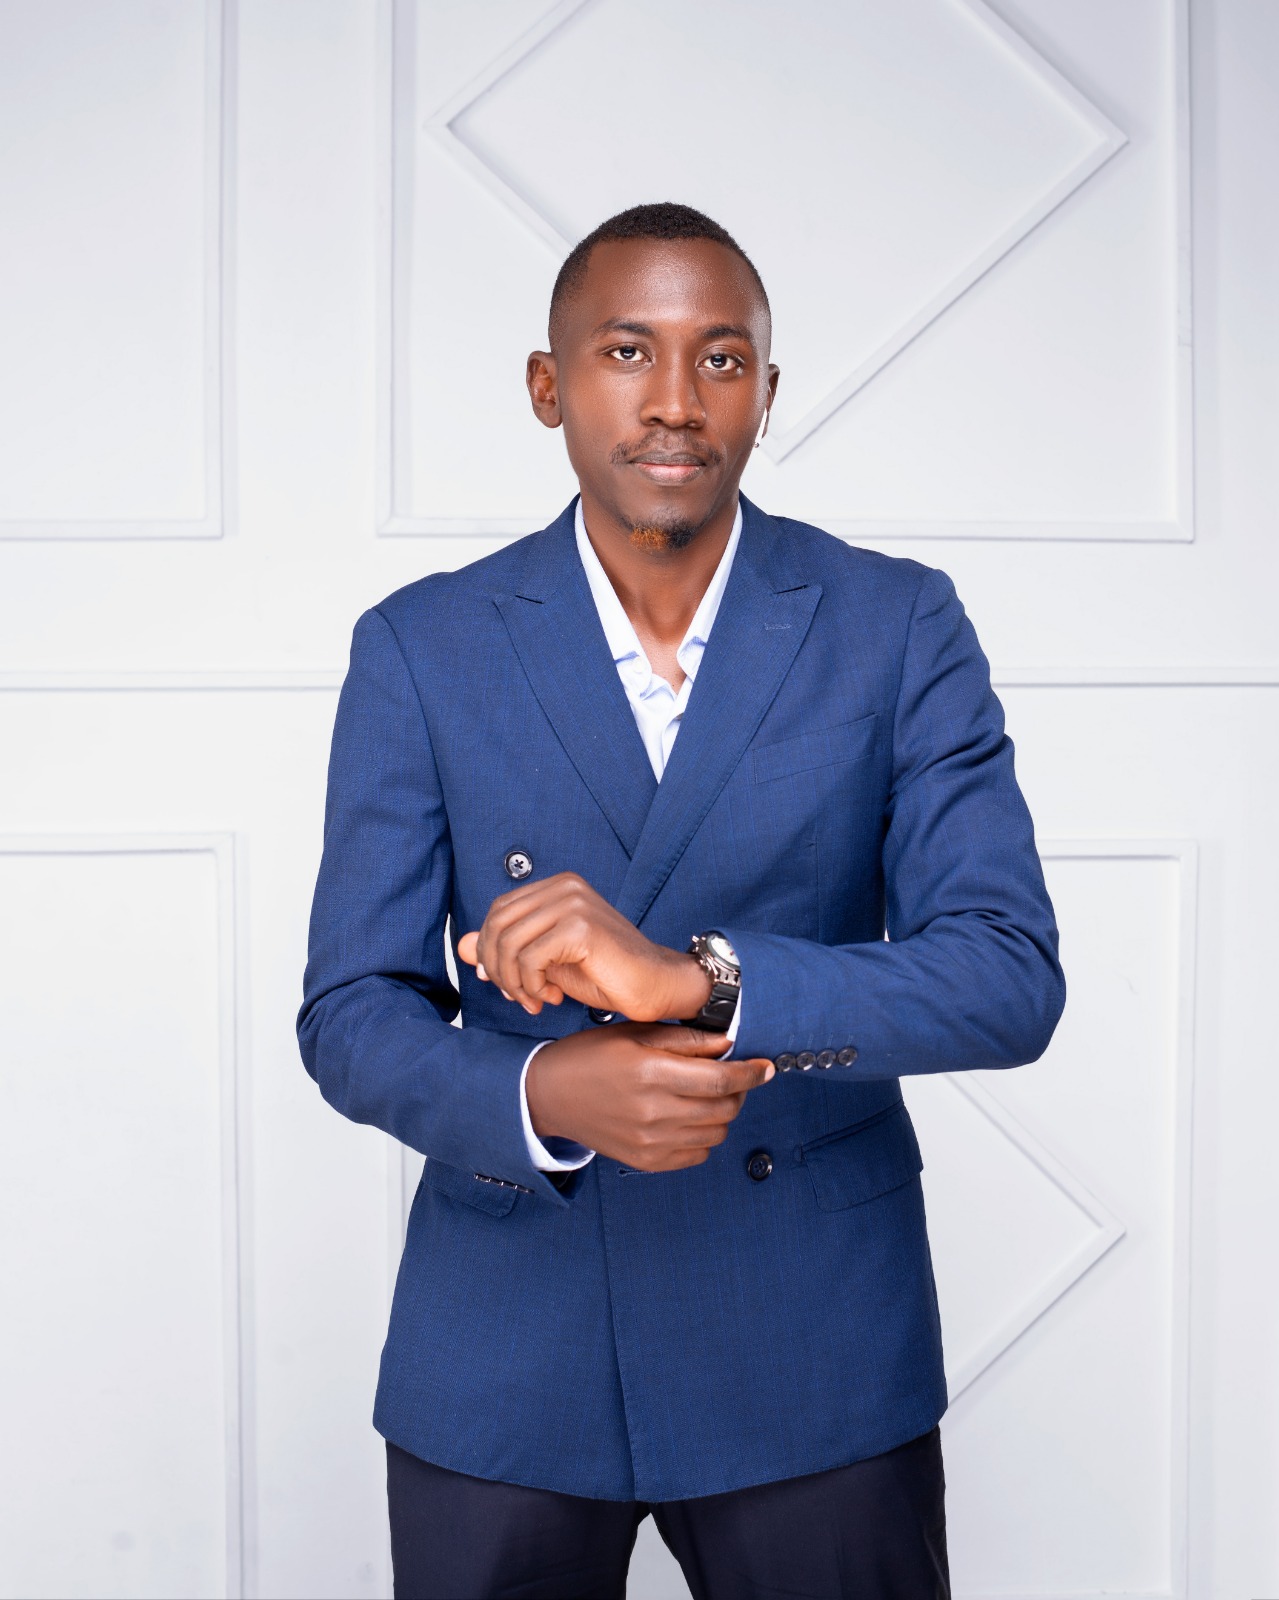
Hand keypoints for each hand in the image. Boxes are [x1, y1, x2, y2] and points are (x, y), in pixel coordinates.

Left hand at [457, 872, 711, 1021]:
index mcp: (557, 887)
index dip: (491, 951)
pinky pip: (530, 958)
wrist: (655, 985)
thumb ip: (506, 950)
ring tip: (537, 999)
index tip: (507, 983)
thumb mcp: (546, 961)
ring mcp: (573, 903)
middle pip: (497, 926)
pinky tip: (552, 996)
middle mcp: (564, 887)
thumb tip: (463, 947)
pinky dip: (532, 985)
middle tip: (520, 997)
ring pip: (509, 944)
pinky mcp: (580, 927)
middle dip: (498, 969)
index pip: (498, 913)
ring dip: (515, 982)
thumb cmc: (607, 973)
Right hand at [526, 1022, 773, 1171]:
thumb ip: (685, 1040)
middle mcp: (653, 1112)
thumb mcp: (635, 1033)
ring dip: (722, 1113)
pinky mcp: (646, 1161)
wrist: (549, 1095)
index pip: (719, 1080)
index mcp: (651, 1073)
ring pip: (716, 1133)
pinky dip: (704, 1135)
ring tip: (705, 1095)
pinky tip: (688, 1117)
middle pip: (723, 1108)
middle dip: (738, 1091)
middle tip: (731, 1076)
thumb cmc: (591, 1057)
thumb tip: (728, 1046)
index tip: (766, 1067)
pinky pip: (697, 1154)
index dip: (750, 1074)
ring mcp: (650, 1142)